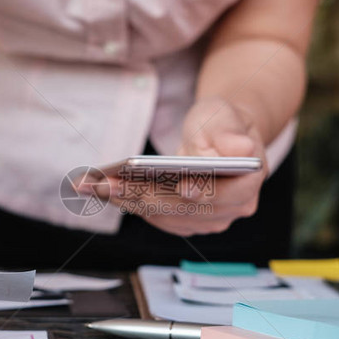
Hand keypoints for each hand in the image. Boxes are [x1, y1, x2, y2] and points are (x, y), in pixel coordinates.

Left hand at [105, 97, 268, 235]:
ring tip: (91, 186)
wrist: (218, 136)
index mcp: (247, 186)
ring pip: (162, 215)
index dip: (199, 192)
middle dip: (141, 195)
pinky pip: (153, 215)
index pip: (221, 196)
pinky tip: (101, 189)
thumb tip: (241, 147)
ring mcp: (205, 221)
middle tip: (105, 183)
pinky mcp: (183, 222)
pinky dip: (127, 202)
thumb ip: (230, 133)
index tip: (179, 187)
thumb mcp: (226, 117)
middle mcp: (228, 212)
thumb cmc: (222, 124)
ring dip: (125, 202)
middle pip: (182, 209)